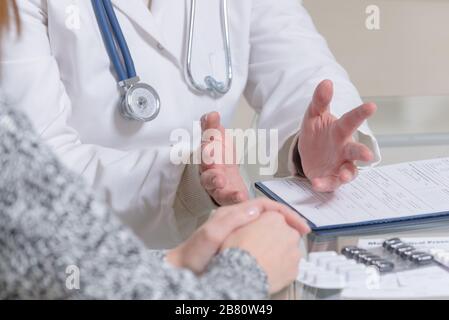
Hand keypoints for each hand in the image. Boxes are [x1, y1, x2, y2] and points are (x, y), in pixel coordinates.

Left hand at [167, 198, 309, 274]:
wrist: (180, 269)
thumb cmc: (192, 255)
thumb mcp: (210, 236)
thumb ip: (230, 220)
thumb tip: (254, 209)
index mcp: (231, 213)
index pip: (265, 205)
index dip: (285, 212)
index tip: (299, 225)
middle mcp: (235, 217)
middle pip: (268, 211)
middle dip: (288, 218)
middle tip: (303, 231)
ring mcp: (235, 227)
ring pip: (265, 222)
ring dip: (282, 226)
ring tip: (295, 238)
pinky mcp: (236, 239)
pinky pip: (259, 233)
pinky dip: (272, 237)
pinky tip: (276, 248)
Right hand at [200, 112, 248, 205]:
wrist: (225, 178)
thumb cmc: (219, 159)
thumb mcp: (216, 139)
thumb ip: (211, 127)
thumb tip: (211, 114)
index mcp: (207, 159)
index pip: (205, 151)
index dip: (207, 147)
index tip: (211, 143)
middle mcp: (209, 174)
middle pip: (208, 176)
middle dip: (212, 175)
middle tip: (217, 176)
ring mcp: (218, 188)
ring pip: (216, 190)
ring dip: (222, 190)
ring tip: (230, 189)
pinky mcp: (227, 197)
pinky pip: (229, 200)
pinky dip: (235, 199)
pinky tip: (241, 198)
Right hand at [221, 211, 304, 293]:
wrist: (243, 277)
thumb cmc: (237, 252)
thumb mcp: (235, 226)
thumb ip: (247, 218)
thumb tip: (251, 214)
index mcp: (274, 218)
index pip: (273, 216)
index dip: (264, 225)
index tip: (259, 231)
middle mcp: (289, 232)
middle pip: (284, 231)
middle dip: (275, 237)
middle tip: (260, 246)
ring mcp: (294, 251)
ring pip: (288, 249)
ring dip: (280, 252)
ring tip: (262, 260)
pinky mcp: (295, 269)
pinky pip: (289, 266)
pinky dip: (282, 267)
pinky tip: (268, 270)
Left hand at [298, 80, 376, 191]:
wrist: (308, 153)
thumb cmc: (316, 132)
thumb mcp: (313, 115)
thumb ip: (319, 101)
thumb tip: (326, 82)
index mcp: (340, 130)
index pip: (352, 120)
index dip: (361, 113)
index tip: (371, 106)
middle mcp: (344, 148)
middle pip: (356, 150)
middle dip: (362, 152)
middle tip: (368, 155)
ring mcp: (339, 164)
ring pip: (349, 171)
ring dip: (348, 174)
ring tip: (345, 177)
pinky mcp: (331, 178)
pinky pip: (330, 183)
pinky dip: (325, 184)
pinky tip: (317, 183)